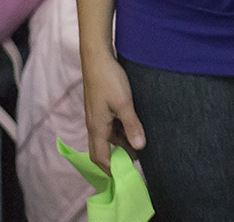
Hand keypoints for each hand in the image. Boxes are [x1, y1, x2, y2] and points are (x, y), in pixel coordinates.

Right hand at [80, 52, 147, 170]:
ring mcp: (96, 117)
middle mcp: (94, 125)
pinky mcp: (100, 110)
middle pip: (101, 152)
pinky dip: (119, 134)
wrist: (97, 58)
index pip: (101, 158)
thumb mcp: (124, 103)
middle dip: (115, 161)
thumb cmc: (109, 79)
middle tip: (133, 164)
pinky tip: (131, 131)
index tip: (127, 175)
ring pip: (106, 139)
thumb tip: (140, 147)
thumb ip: (132, 126)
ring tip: (138, 148)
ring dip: (119, 146)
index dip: (112, 169)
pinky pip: (108, 129)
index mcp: (97, 128)